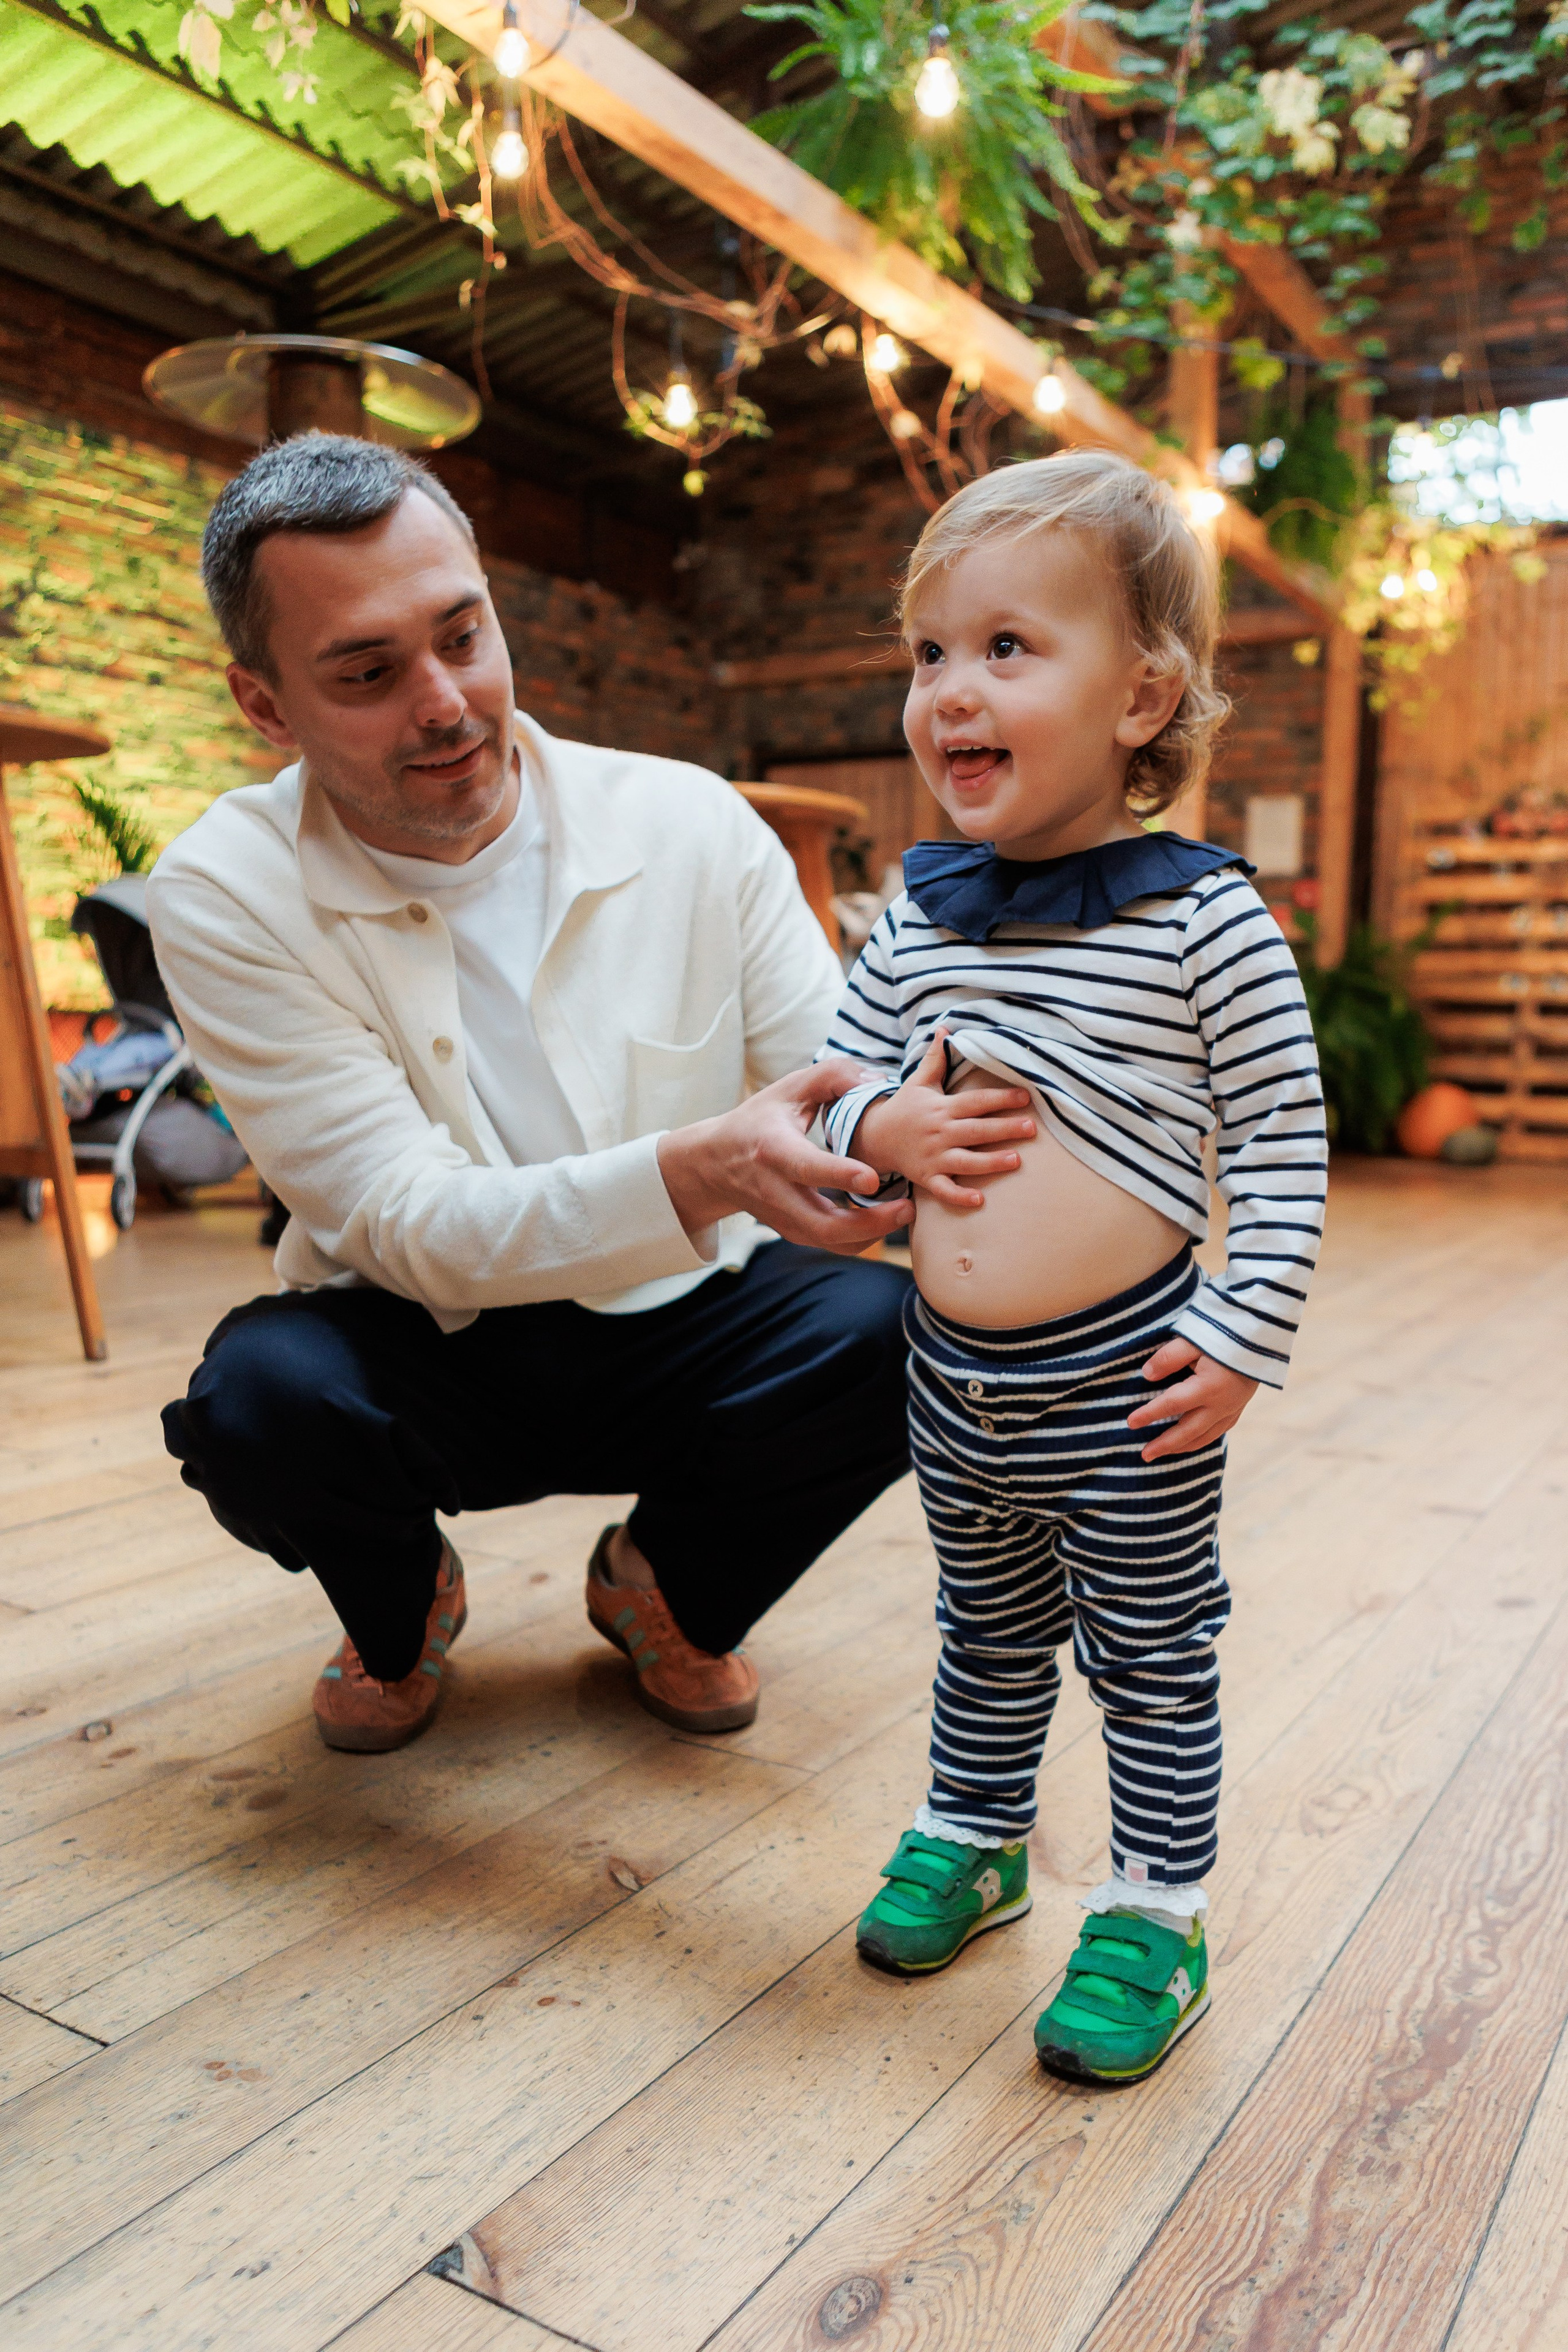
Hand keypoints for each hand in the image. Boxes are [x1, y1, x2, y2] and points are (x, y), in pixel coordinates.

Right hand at [657, 1059, 914, 1255]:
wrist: (717, 1163)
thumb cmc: (759, 1120)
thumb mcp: (787, 1089)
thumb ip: (831, 1076)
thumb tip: (875, 1080)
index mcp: (773, 1150)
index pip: (806, 1168)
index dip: (839, 1175)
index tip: (873, 1179)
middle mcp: (777, 1191)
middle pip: (822, 1224)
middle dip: (869, 1224)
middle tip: (908, 1208)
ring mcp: (784, 1217)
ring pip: (830, 1241)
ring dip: (871, 1234)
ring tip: (905, 1212)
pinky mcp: (793, 1232)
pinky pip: (831, 1245)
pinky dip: (861, 1238)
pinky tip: (885, 1219)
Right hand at [854, 1032, 1034, 1209]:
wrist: (874, 1137)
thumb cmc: (905, 1108)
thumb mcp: (918, 1082)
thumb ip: (935, 1058)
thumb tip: (944, 1027)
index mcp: (942, 1108)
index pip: (976, 1101)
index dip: (1000, 1098)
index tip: (1025, 1096)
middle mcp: (940, 1132)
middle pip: (977, 1130)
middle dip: (1005, 1128)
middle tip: (1032, 1128)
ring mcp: (934, 1156)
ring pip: (967, 1161)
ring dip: (991, 1162)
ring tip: (1016, 1161)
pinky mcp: (927, 1177)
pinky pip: (945, 1189)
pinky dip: (960, 1196)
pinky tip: (980, 1200)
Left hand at [1126, 1337, 1257, 1461]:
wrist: (1261, 1332)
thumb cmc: (1224, 1333)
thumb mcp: (1193, 1339)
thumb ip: (1168, 1358)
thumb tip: (1147, 1376)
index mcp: (1208, 1387)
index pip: (1171, 1404)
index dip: (1149, 1414)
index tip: (1131, 1422)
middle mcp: (1221, 1404)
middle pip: (1188, 1431)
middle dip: (1165, 1444)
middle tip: (1145, 1455)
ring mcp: (1233, 1408)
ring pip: (1205, 1436)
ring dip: (1183, 1446)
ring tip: (1163, 1453)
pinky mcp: (1240, 1407)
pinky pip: (1219, 1431)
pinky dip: (1202, 1439)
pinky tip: (1191, 1441)